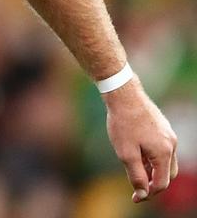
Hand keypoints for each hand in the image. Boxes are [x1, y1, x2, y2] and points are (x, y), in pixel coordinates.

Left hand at [104, 79, 178, 201]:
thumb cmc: (123, 124)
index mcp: (164, 153)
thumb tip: (142, 194)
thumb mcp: (126, 153)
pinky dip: (152, 157)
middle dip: (153, 183)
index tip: (135, 198)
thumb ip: (136, 175)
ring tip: (133, 168)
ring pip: (165, 161)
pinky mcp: (163, 128)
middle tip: (136, 186)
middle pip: (167, 174)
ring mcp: (169, 135)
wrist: (124, 95)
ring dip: (152, 169)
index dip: (149, 193)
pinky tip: (136, 153)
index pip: (162, 183)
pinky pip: (161, 149)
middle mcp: (171, 145)